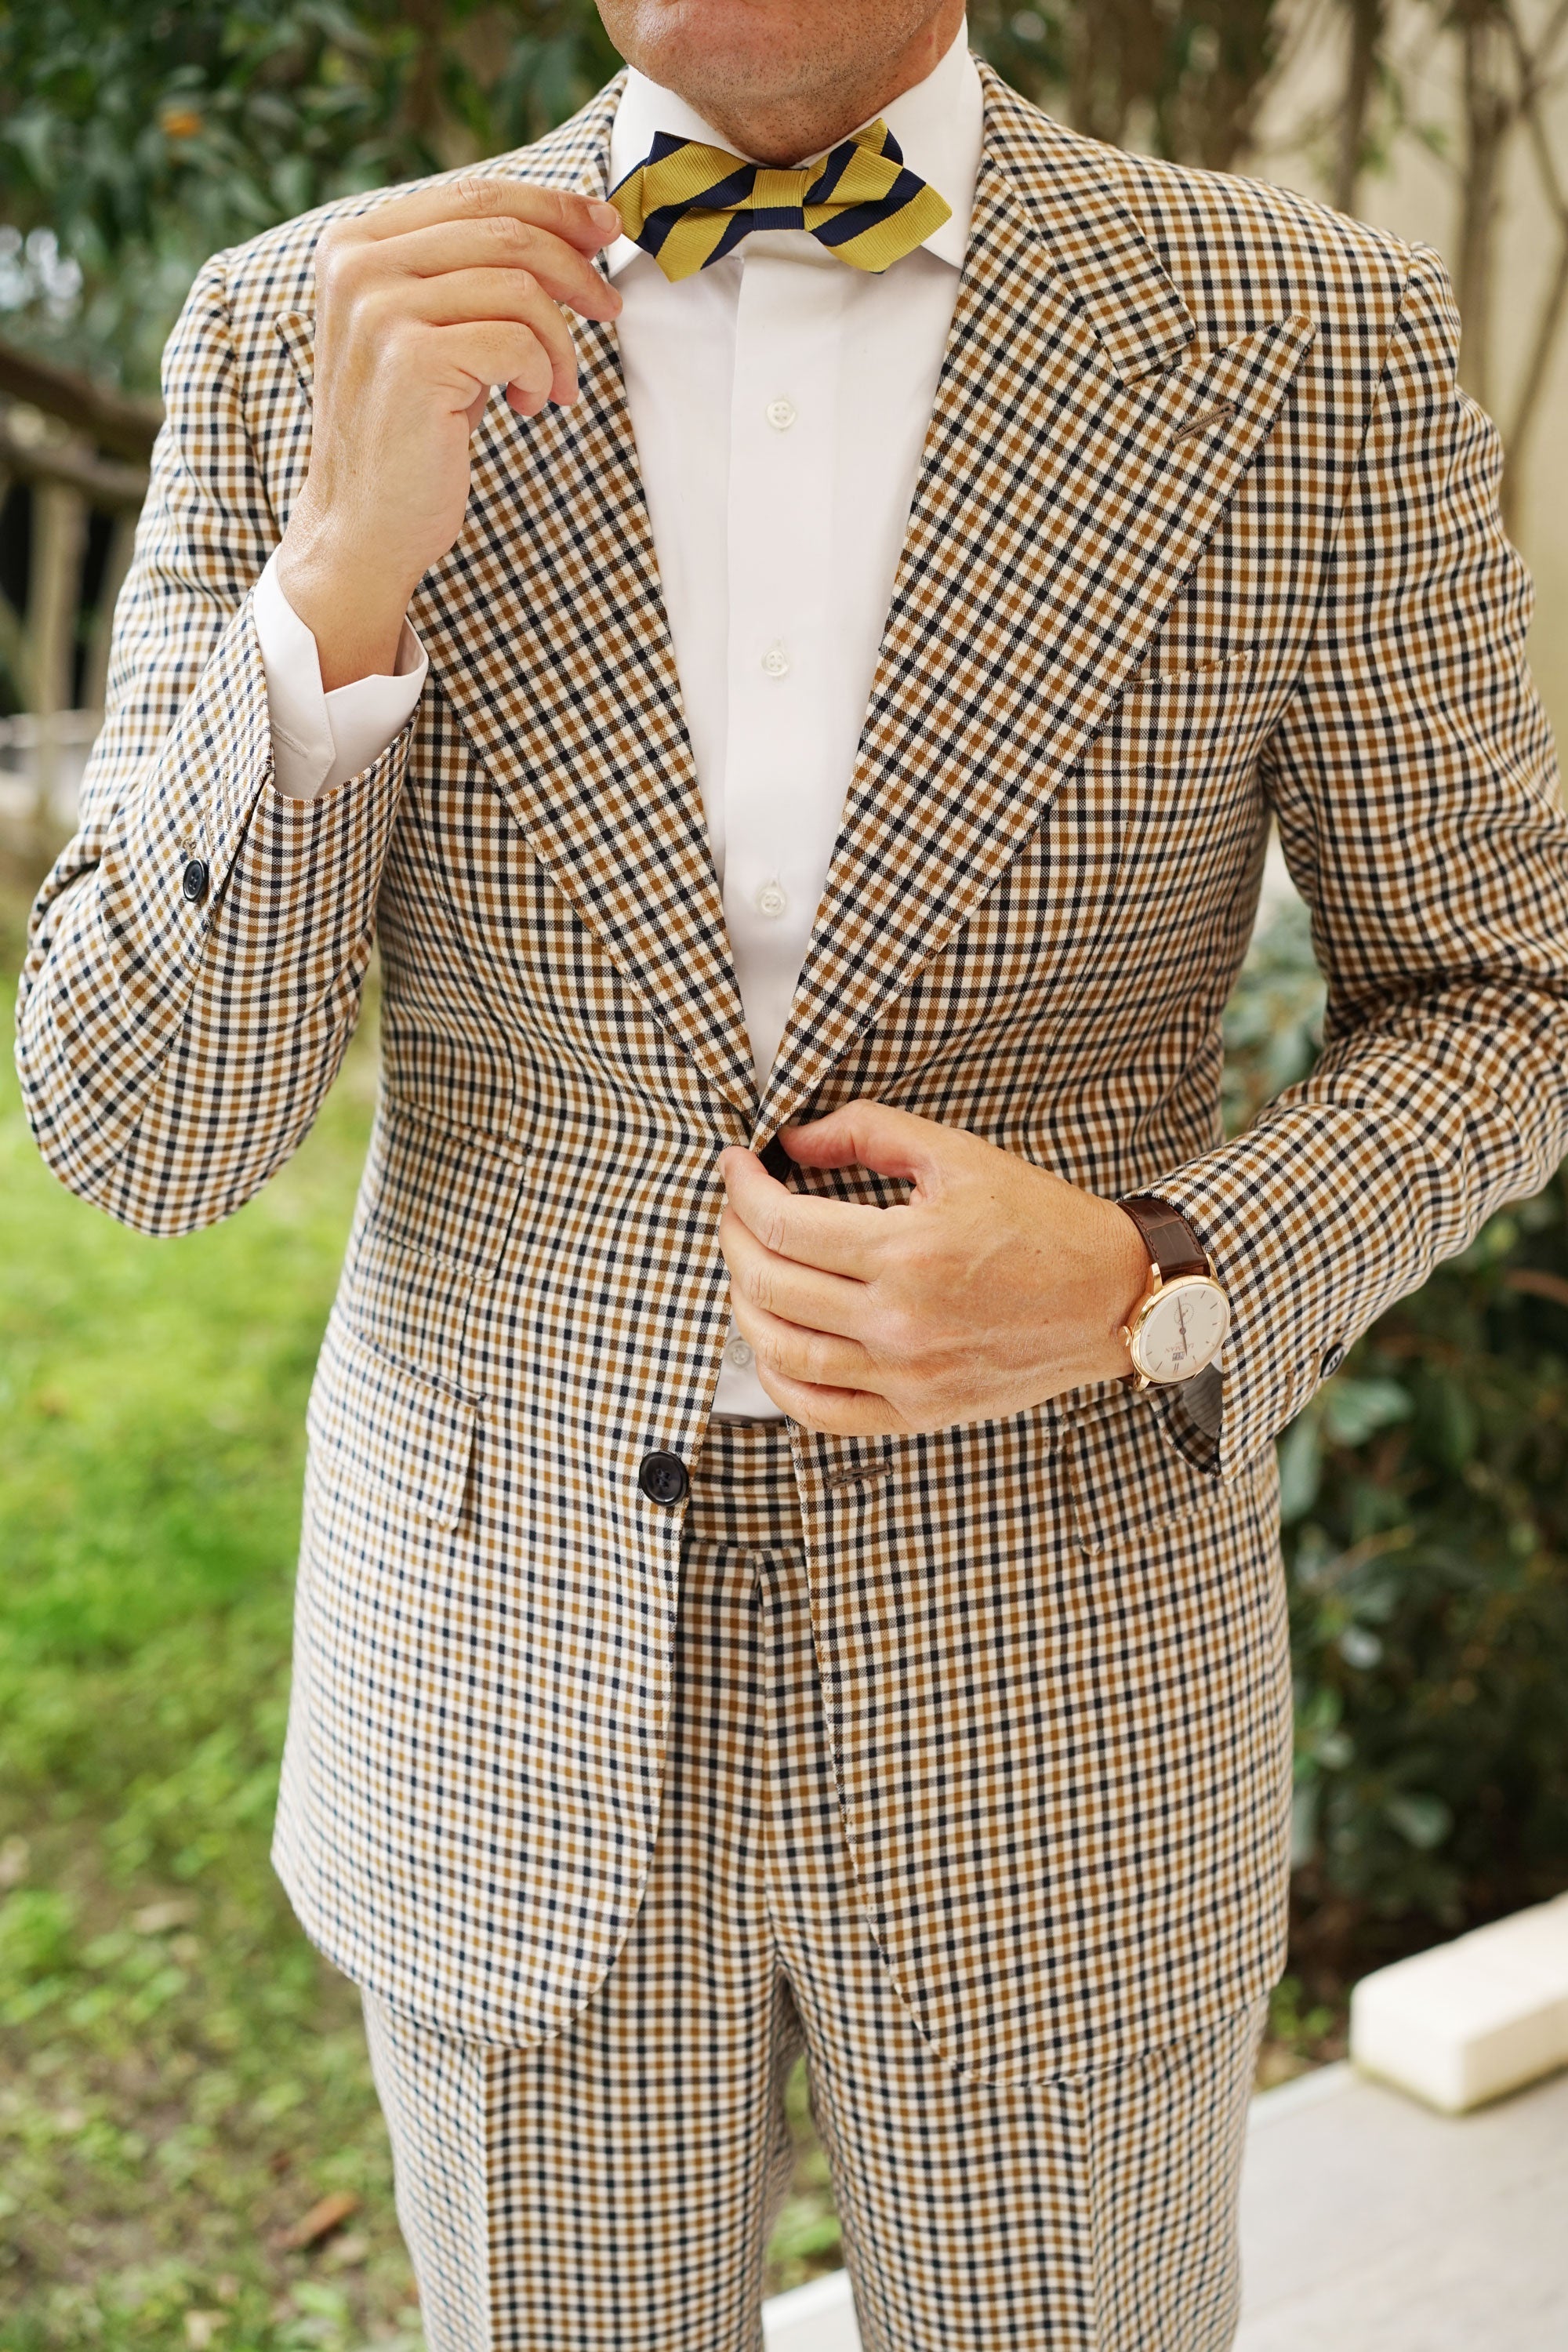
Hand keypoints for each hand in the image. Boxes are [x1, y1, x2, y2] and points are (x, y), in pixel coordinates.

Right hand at [276, 176, 623, 688]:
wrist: (362, 526)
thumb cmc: (409, 434)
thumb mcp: (432, 334)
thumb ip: (469, 275)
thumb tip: (571, 229)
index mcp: (356, 245)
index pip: (473, 194)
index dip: (551, 205)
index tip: (604, 230)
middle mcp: (359, 265)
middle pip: (504, 229)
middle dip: (574, 266)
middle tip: (609, 306)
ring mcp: (380, 309)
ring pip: (520, 285)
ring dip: (559, 340)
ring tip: (556, 385)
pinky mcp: (412, 358)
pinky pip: (519, 340)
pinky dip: (542, 372)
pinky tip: (529, 405)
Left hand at [718, 1101, 1150, 1435]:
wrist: (1111, 1297)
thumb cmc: (1042, 1224)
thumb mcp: (958, 1155)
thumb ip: (869, 1133)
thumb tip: (793, 1140)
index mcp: (908, 1251)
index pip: (782, 1223)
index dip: (743, 1189)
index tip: (737, 1167)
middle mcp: (900, 1321)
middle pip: (769, 1283)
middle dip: (734, 1236)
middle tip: (737, 1208)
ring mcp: (906, 1376)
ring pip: (781, 1352)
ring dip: (744, 1303)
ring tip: (748, 1267)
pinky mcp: (918, 1413)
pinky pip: (820, 1410)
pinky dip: (779, 1377)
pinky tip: (774, 1341)